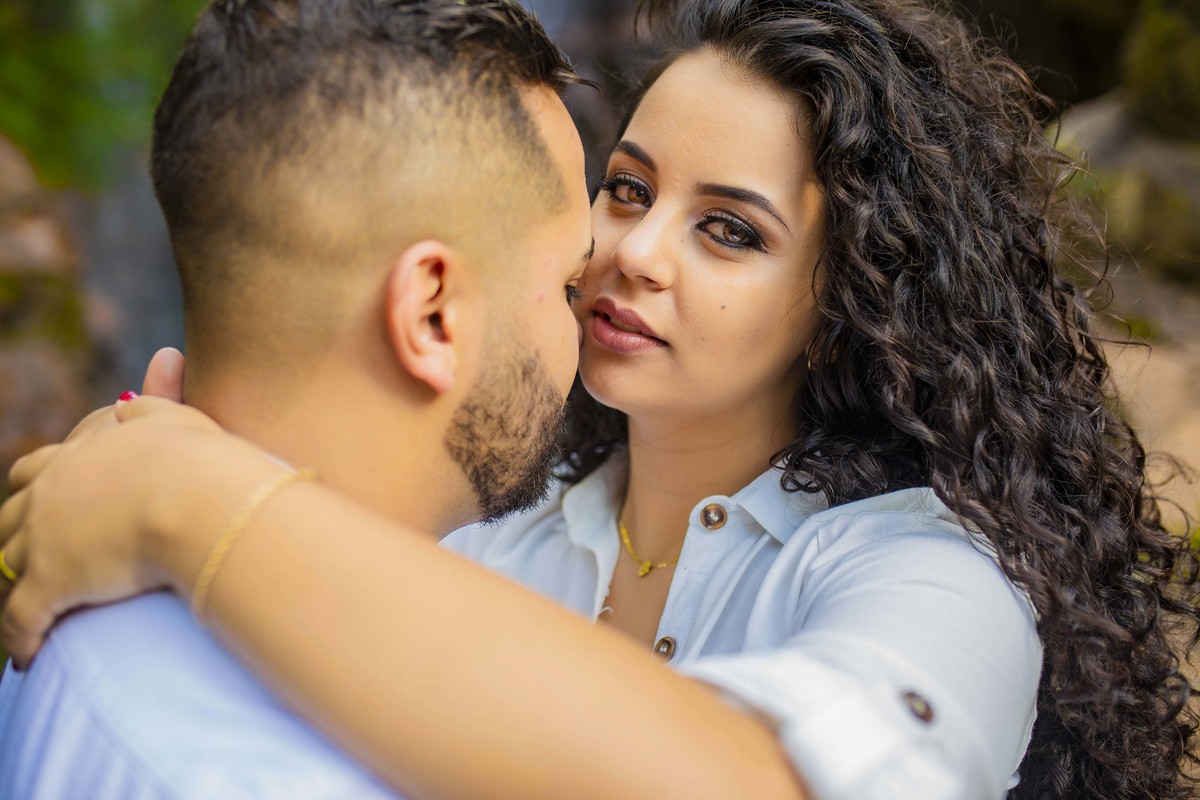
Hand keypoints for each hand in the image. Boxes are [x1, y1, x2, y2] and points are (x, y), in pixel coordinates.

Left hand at [0, 396, 226, 667]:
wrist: (195, 499)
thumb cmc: (197, 461)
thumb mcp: (175, 420)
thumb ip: (151, 405)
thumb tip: (136, 393)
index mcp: (77, 458)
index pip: (35, 471)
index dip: (39, 489)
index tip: (49, 507)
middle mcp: (49, 496)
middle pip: (11, 518)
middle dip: (20, 537)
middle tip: (35, 559)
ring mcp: (44, 540)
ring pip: (8, 566)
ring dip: (17, 586)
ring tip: (33, 610)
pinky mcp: (51, 585)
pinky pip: (19, 620)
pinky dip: (20, 638)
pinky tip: (29, 655)